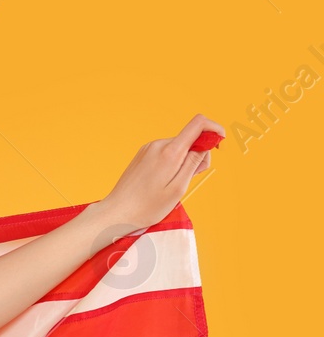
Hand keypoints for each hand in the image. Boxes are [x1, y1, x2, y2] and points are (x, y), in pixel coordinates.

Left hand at [92, 113, 222, 234]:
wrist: (116, 212)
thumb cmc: (146, 207)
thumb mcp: (178, 188)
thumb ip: (194, 163)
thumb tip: (206, 144)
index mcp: (170, 152)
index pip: (198, 124)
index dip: (214, 129)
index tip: (220, 143)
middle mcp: (158, 145)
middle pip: (190, 138)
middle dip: (199, 154)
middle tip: (192, 177)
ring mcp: (148, 149)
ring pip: (179, 146)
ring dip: (185, 160)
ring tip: (174, 183)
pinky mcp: (143, 154)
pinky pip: (166, 152)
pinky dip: (173, 162)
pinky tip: (165, 180)